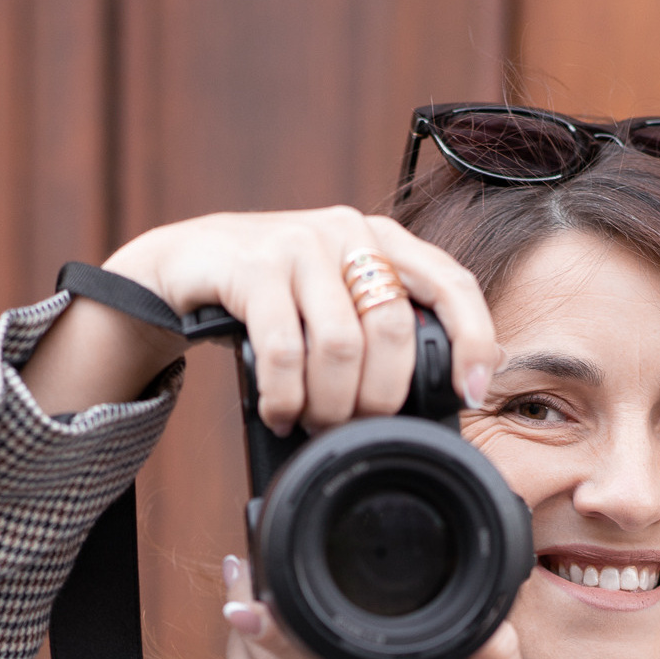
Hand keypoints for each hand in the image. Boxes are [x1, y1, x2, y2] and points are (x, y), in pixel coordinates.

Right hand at [21, 208, 498, 426]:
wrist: (185, 263)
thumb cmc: (275, 295)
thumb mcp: (337, 301)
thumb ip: (382, 330)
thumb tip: (443, 399)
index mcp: (384, 240)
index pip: (453, 283)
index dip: (474, 340)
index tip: (474, 394)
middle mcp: (348, 232)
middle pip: (395, 330)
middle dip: (379, 397)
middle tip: (354, 426)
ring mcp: (299, 244)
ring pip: (341, 345)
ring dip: (329, 403)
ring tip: (313, 423)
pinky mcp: (251, 266)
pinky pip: (284, 350)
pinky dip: (285, 396)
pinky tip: (280, 412)